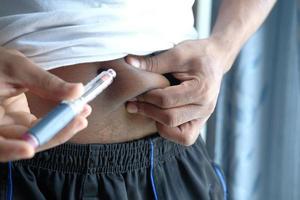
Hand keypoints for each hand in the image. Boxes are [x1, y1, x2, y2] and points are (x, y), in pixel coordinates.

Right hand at [0, 47, 90, 161]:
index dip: (11, 149)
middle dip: (53, 135)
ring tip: (82, 115)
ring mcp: (9, 127)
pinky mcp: (20, 122)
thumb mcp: (17, 67)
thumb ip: (46, 82)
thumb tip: (77, 91)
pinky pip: (39, 128)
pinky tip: (74, 113)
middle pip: (22, 144)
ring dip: (61, 129)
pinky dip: (58, 122)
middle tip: (78, 121)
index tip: (28, 149)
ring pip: (36, 138)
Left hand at [126, 38, 233, 144]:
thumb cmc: (197, 54)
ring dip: (159, 123)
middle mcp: (206, 107)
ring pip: (179, 134)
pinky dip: (170, 130)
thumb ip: (153, 62)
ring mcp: (204, 117)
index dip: (146, 98)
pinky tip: (160, 116)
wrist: (215, 59)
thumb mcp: (177, 53)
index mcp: (201, 89)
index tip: (134, 93)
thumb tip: (128, 62)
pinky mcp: (200, 122)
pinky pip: (185, 137)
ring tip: (147, 110)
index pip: (166, 101)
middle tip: (132, 103)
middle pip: (170, 119)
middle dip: (148, 111)